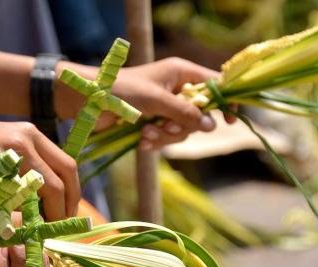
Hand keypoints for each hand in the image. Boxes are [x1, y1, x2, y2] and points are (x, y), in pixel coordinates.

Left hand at [112, 58, 239, 149]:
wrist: (87, 102)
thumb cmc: (120, 91)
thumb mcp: (157, 100)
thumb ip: (185, 112)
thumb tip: (211, 125)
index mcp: (181, 72)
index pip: (215, 84)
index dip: (225, 101)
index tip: (230, 120)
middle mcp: (176, 89)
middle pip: (200, 114)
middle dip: (183, 126)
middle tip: (167, 127)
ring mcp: (165, 107)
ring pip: (183, 130)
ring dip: (165, 136)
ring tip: (146, 134)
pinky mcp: (153, 123)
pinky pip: (167, 138)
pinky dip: (155, 142)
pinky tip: (141, 141)